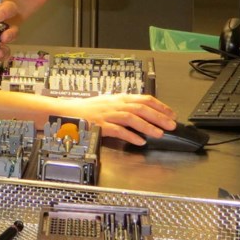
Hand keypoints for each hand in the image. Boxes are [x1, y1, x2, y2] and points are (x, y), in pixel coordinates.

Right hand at [63, 94, 177, 145]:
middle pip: (140, 108)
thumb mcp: (110, 103)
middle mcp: (115, 105)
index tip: (171, 114)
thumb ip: (126, 107)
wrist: (68, 112)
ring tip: (159, 134)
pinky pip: (118, 130)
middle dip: (158, 116)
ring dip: (147, 126)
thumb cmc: (88, 109)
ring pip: (131, 118)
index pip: (144, 99)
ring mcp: (107, 115)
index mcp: (119, 98)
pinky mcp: (100, 125)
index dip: (160, 106)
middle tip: (171, 125)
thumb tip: (145, 112)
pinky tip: (139, 141)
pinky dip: (130, 135)